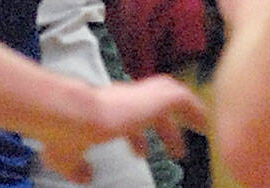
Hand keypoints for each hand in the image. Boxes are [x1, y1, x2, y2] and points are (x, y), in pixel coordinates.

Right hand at [38, 75, 204, 183]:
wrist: (74, 115)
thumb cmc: (65, 134)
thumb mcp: (67, 158)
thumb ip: (78, 168)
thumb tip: (85, 175)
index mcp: (103, 108)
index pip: (124, 118)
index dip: (134, 137)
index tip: (141, 153)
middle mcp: (120, 97)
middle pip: (149, 105)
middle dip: (164, 128)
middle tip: (177, 151)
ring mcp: (137, 95)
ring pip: (166, 93)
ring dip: (183, 110)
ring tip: (200, 127)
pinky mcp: (153, 98)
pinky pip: (181, 98)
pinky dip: (193, 109)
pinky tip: (204, 124)